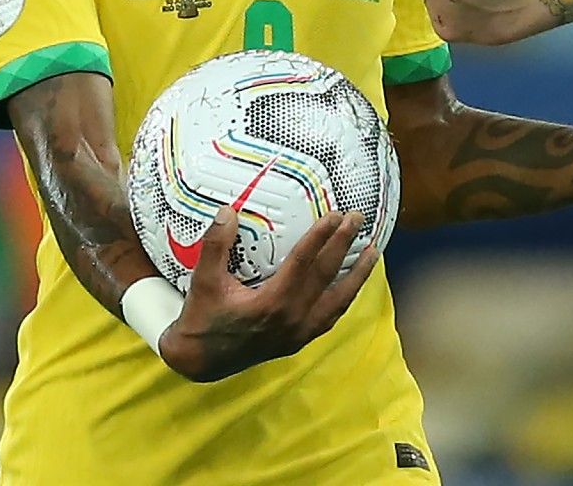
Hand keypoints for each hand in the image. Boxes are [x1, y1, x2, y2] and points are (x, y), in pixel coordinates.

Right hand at [156, 206, 378, 382]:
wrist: (199, 362)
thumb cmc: (202, 319)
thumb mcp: (204, 281)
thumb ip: (216, 245)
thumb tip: (227, 212)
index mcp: (272, 302)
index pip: (304, 262)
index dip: (321, 237)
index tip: (335, 215)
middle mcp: (292, 318)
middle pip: (327, 275)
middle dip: (344, 244)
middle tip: (357, 219)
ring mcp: (299, 332)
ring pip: (338, 300)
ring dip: (357, 275)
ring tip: (373, 252)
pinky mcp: (299, 341)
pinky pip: (330, 317)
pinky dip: (344, 299)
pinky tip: (352, 286)